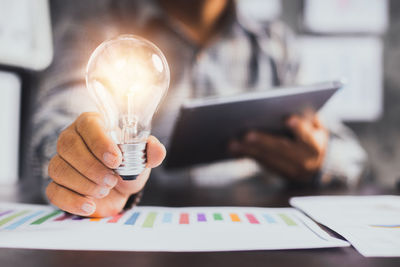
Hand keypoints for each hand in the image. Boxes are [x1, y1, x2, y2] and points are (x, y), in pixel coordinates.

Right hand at [47, 112, 165, 216]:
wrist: (119, 190)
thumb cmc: (127, 166)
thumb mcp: (142, 158)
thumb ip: (151, 151)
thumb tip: (155, 148)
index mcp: (92, 125)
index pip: (88, 125)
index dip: (99, 142)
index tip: (115, 160)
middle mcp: (71, 139)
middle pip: (68, 146)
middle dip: (92, 167)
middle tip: (112, 181)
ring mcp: (60, 161)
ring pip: (59, 168)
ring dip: (84, 183)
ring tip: (105, 190)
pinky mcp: (56, 185)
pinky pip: (54, 191)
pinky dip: (73, 201)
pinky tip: (90, 205)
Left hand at [229, 112, 327, 181]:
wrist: (315, 164)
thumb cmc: (310, 134)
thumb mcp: (315, 126)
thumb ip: (305, 117)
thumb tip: (286, 105)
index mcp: (315, 146)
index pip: (307, 136)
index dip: (299, 128)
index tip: (288, 119)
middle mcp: (304, 162)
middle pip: (282, 150)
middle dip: (263, 142)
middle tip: (247, 134)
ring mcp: (290, 171)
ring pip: (267, 160)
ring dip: (248, 151)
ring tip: (232, 143)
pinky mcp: (276, 173)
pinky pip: (259, 164)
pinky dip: (245, 155)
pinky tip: (232, 149)